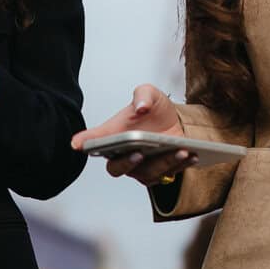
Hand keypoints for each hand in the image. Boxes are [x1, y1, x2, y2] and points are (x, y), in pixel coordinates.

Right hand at [72, 84, 189, 185]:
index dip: (84, 143)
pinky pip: (168, 174)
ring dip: (164, 163)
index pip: (94, 142)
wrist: (175, 121)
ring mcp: (141, 168)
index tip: (77, 144)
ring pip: (147, 174)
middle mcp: (123, 156)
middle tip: (139, 154)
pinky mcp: (160, 173)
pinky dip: (180, 165)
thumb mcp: (149, 94)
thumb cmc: (154, 109)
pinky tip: (191, 154)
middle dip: (127, 164)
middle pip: (117, 168)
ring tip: (180, 150)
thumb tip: (140, 108)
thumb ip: (142, 95)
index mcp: (114, 136)